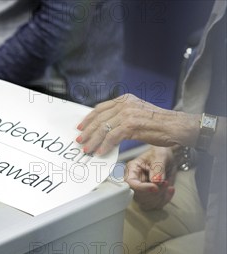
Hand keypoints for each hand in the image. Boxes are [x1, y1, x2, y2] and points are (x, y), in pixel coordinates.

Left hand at [76, 94, 199, 154]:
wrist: (175, 126)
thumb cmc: (158, 123)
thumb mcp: (137, 113)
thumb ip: (121, 116)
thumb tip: (105, 127)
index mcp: (125, 99)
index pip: (100, 108)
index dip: (88, 119)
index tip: (80, 127)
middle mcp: (125, 104)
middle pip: (99, 119)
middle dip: (87, 132)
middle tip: (80, 141)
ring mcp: (128, 114)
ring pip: (104, 129)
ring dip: (94, 141)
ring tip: (88, 149)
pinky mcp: (131, 125)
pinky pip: (112, 137)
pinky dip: (105, 146)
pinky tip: (101, 152)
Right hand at [125, 146, 177, 210]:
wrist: (168, 158)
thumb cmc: (161, 153)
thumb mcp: (161, 156)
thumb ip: (158, 168)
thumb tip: (156, 181)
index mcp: (132, 169)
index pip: (130, 184)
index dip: (142, 188)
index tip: (156, 187)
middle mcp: (134, 181)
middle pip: (138, 196)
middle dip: (155, 192)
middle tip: (166, 182)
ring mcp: (141, 190)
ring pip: (146, 203)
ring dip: (160, 197)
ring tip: (168, 185)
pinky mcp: (149, 196)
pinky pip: (154, 205)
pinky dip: (164, 200)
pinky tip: (170, 190)